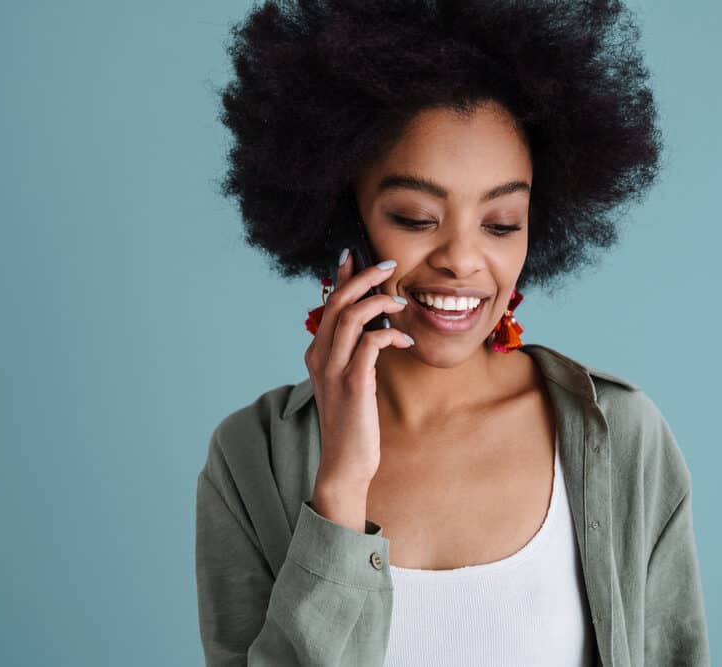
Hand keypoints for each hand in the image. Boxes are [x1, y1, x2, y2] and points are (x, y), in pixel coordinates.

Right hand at [303, 248, 413, 493]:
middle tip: (388, 265)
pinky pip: (371, 344)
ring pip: (352, 317)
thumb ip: (353, 354)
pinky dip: (390, 335)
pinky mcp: (353, 384)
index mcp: (317, 353)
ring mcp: (334, 370)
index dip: (342, 276)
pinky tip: (405, 341)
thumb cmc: (352, 424)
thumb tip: (373, 327)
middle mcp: (320, 356)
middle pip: (338, 302)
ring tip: (401, 302)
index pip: (328, 304)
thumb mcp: (349, 382)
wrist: (345, 464)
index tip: (355, 255)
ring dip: (380, 302)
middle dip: (363, 277)